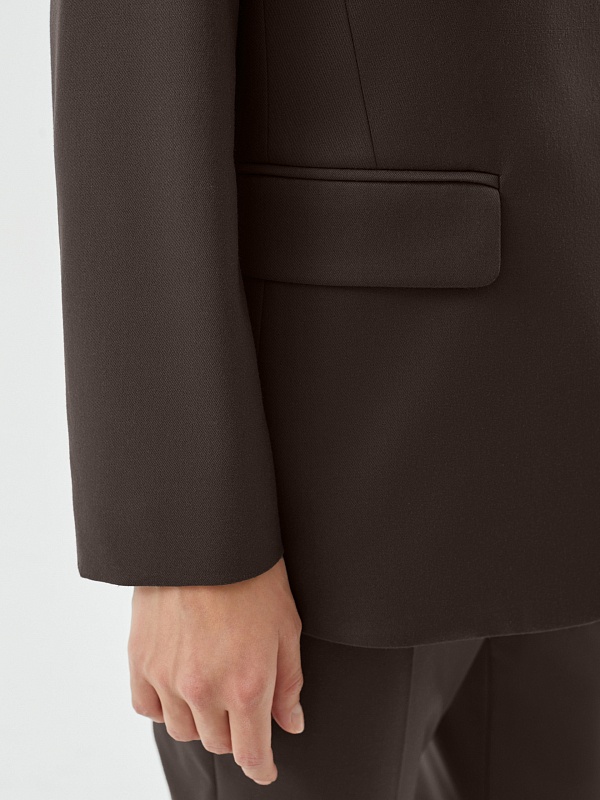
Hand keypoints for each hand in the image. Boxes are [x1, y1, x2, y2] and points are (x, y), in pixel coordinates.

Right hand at [128, 557, 303, 784]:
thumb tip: (290, 724)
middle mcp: (205, 690)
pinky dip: (164, 706)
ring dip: (202, 721)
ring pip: (184, 729)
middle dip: (237, 734)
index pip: (251, 752)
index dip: (261, 767)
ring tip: (213, 692)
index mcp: (247, 685)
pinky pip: (147, 708)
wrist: (204, 539)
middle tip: (244, 709)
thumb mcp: (286, 628)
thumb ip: (288, 683)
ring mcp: (168, 677)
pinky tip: (179, 687)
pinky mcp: (140, 660)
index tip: (265, 769)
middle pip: (219, 743)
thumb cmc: (252, 576)